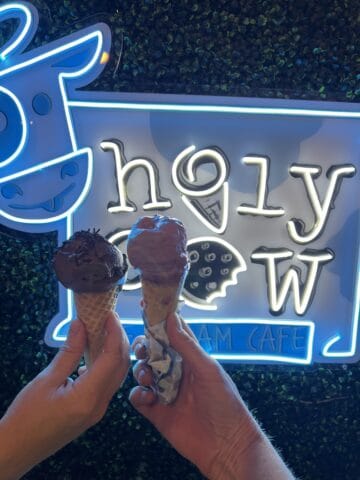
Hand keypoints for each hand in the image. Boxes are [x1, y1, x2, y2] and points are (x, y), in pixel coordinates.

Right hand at [0, 312, 129, 479]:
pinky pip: (107, 385)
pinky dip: (107, 366)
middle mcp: (99, 405)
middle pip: (120, 367)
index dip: (114, 333)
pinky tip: (94, 354)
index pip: (112, 359)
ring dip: (115, 353)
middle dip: (118, 340)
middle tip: (110, 319)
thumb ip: (69, 352)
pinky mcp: (92, 412)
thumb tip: (81, 324)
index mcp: (88, 397)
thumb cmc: (27, 417)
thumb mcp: (46, 380)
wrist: (17, 450)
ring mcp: (98, 411)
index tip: (110, 315)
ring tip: (105, 331)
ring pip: (116, 376)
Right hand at [130, 313, 293, 479]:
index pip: (171, 334)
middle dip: (143, 347)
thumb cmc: (224, 402)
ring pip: (142, 372)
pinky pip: (138, 398)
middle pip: (152, 352)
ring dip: (140, 370)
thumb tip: (171, 318)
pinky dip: (138, 394)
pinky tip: (148, 398)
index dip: (159, 321)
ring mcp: (165, 391)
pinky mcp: (156, 412)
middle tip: (143, 350)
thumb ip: (187, 345)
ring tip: (148, 378)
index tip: (144, 308)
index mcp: (190, 359)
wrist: (226, 445)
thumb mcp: (207, 369)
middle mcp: (175, 372)